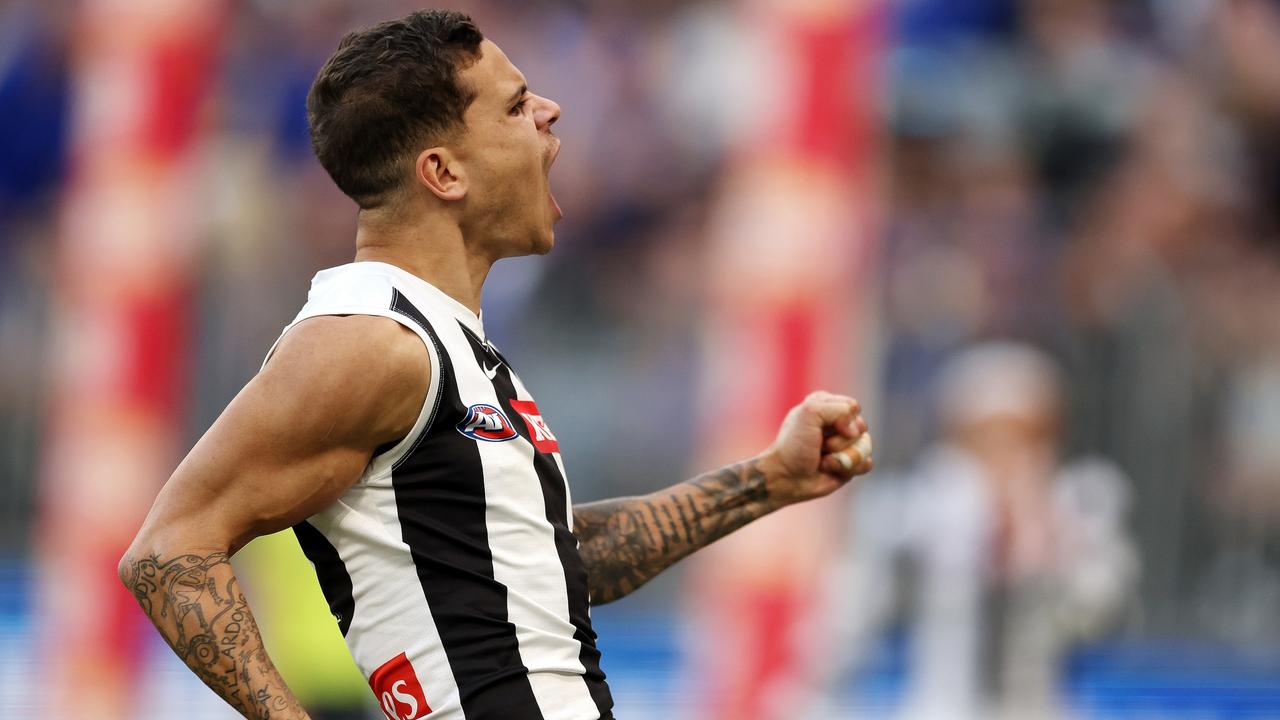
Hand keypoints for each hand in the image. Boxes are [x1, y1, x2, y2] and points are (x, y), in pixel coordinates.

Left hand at [758, 391, 872, 507]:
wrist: (786, 478)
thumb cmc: (794, 445)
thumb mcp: (809, 414)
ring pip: (865, 446)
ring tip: (823, 462)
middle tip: (820, 446)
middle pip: (861, 427)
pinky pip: (866, 463)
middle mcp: (837, 423)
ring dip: (843, 457)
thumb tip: (856, 431)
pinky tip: (832, 470)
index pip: (852, 407)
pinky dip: (849, 469)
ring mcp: (845, 444)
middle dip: (841, 441)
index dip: (842, 420)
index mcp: (826, 405)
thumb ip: (838, 409)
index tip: (821, 428)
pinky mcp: (850, 463)